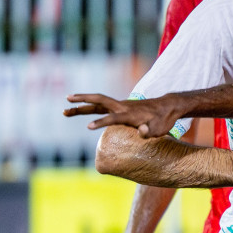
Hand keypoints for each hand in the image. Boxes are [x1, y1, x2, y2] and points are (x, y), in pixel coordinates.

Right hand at [65, 92, 186, 135]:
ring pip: (97, 103)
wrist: (168, 107)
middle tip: (66, 103)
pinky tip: (81, 111)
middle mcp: (122, 106)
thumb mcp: (159, 128)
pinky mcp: (120, 107)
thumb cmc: (163, 120)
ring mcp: (120, 105)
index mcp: (130, 113)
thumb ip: (150, 131)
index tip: (89, 127)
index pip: (113, 117)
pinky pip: (101, 106)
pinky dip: (90, 107)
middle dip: (82, 102)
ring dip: (81, 105)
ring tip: (65, 110)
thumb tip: (142, 131)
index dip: (102, 122)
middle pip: (98, 101)